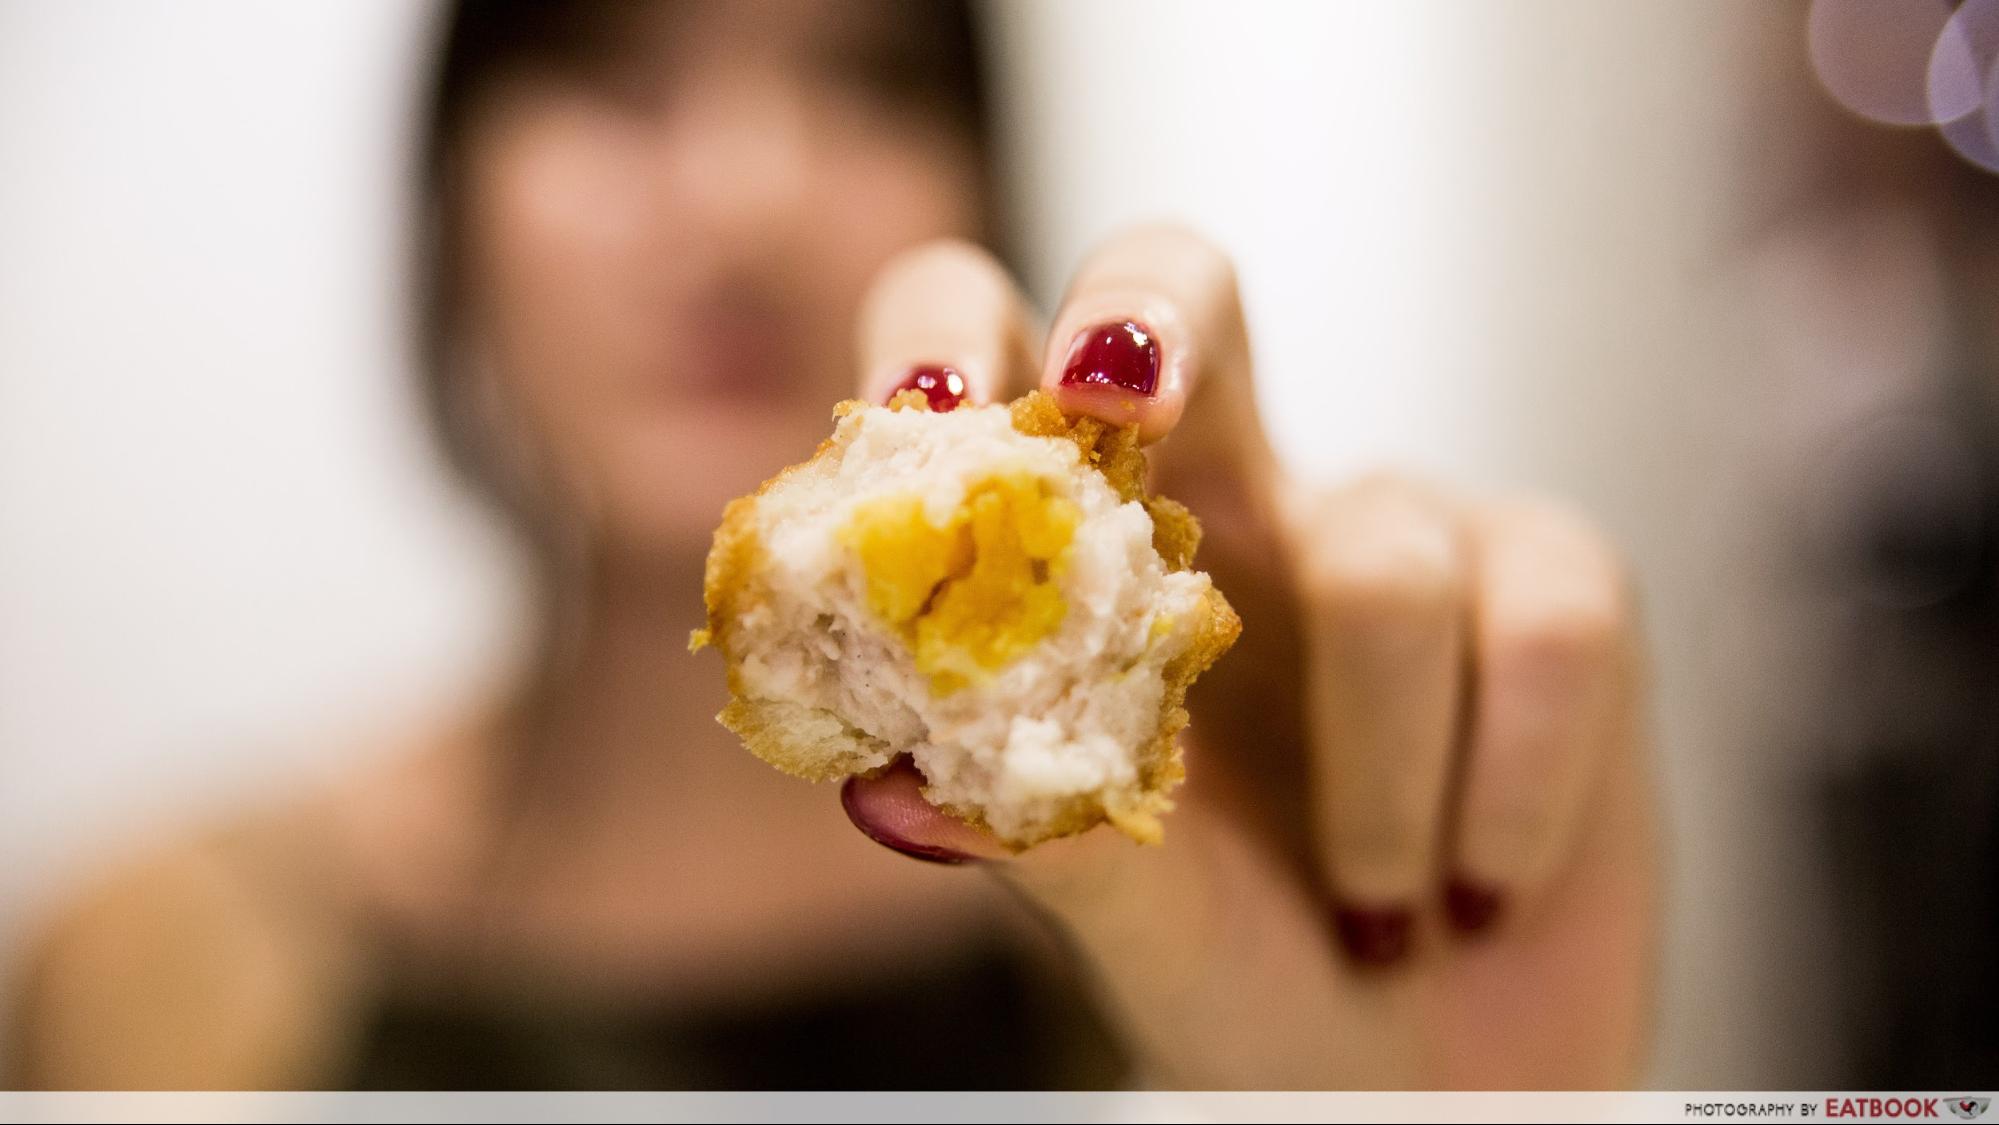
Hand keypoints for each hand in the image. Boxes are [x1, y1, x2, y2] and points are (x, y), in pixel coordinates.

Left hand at [839, 224, 1663, 1088]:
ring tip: (1372, 907)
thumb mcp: (1128, 922)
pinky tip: (1479, 882)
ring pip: (1380, 558)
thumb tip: (891, 789)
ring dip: (1375, 775)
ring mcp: (1398, 529)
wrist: (1423, 1090)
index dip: (949, 343)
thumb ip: (1030, 832)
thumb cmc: (1244, 983)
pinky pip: (1548, 626)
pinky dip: (1508, 782)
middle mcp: (1234, 506)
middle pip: (1183, 288)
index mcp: (1088, 564)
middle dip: (1151, 317)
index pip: (995, 381)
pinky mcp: (1554, 580)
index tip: (922, 402)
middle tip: (1121, 395)